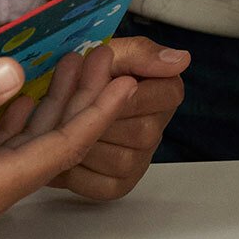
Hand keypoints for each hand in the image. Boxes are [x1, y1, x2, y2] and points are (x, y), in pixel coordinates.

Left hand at [0, 36, 188, 199]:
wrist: (56, 96)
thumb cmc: (85, 71)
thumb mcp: (111, 52)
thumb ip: (142, 53)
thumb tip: (182, 58)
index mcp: (164, 92)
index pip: (166, 96)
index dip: (133, 93)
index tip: (109, 82)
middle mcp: (156, 130)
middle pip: (143, 132)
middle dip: (102, 117)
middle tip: (71, 101)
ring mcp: (138, 161)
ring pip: (120, 160)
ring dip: (87, 143)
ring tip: (60, 125)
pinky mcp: (115, 185)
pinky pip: (100, 186)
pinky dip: (75, 170)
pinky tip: (58, 152)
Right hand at [0, 58, 132, 238]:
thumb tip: (18, 71)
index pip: (61, 147)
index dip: (97, 112)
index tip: (127, 79)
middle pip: (51, 143)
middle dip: (82, 98)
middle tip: (104, 54)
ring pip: (26, 143)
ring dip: (51, 103)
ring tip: (73, 61)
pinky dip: (16, 114)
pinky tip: (21, 88)